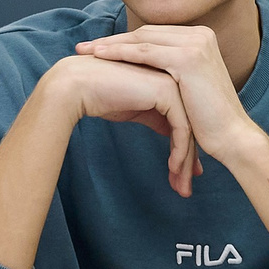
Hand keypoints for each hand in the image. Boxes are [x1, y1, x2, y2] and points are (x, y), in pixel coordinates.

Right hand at [37, 53, 201, 195]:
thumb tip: (175, 138)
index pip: (185, 121)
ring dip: (185, 163)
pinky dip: (180, 152)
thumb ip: (158, 119)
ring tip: (181, 188)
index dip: (184, 151)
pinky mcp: (167, 92)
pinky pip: (181, 128)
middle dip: (188, 161)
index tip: (182, 177)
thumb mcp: (137, 111)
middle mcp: (175, 80)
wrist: (77, 85)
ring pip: (189, 130)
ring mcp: (173, 83)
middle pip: (190, 126)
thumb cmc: (100, 96)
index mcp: (169, 81)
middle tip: (185, 189)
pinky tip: (172, 169)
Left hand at [74, 25, 266, 167]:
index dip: (124, 41)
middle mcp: (200, 35)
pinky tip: (100, 57)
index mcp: (200, 38)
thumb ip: (169, 75)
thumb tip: (140, 76)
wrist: (233, 137)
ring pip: (142, 40)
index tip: (98, 49)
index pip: (154, 35)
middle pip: (145, 33)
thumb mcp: (187, 89)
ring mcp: (195, 43)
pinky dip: (120, 53)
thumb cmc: (209, 122)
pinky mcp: (188, 58)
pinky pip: (145, 52)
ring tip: (85, 52)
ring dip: (110, 45)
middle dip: (112, 41)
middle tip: (84, 48)